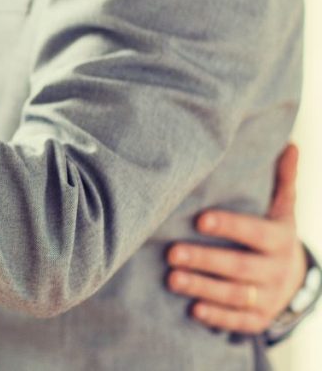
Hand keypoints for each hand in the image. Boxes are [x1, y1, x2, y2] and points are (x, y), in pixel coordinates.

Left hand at [166, 144, 305, 332]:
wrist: (293, 280)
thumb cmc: (272, 235)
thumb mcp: (282, 210)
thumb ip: (281, 181)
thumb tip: (289, 144)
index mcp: (280, 239)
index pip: (255, 232)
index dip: (230, 226)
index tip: (200, 220)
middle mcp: (277, 270)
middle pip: (240, 267)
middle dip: (206, 260)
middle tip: (172, 253)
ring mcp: (269, 297)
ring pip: (236, 295)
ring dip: (203, 287)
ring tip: (172, 279)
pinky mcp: (258, 320)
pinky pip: (238, 321)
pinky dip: (217, 317)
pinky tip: (193, 310)